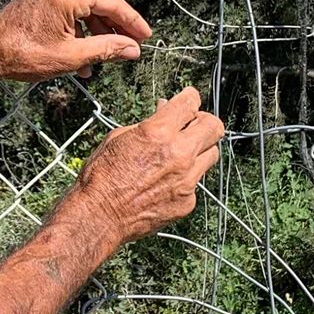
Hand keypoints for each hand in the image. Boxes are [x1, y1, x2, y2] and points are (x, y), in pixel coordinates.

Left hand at [0, 0, 152, 84]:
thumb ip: (106, 49)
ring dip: (100, 27)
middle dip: (118, 24)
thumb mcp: (71, 57)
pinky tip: (88, 48)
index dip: (131, 21)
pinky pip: (72, 4)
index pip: (111, 3)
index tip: (145, 36)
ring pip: (88, 2)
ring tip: (110, 53)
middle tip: (133, 44)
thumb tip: (132, 49)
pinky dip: (83, 24)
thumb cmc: (22, 55)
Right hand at [67, 86, 223, 244]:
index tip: (188, 99)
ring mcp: (187, 180)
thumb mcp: (118, 138)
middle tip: (194, 124)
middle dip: (204, 121)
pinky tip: (168, 181)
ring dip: (200, 149)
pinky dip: (186, 178)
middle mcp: (178, 154)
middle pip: (214, 126)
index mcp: (158, 133)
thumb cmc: (101, 178)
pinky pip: (197, 181)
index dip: (190, 97)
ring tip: (182, 153)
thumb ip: (147, 124)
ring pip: (212, 154)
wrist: (100, 216)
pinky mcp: (188, 201)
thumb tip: (163, 112)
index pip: (190, 102)